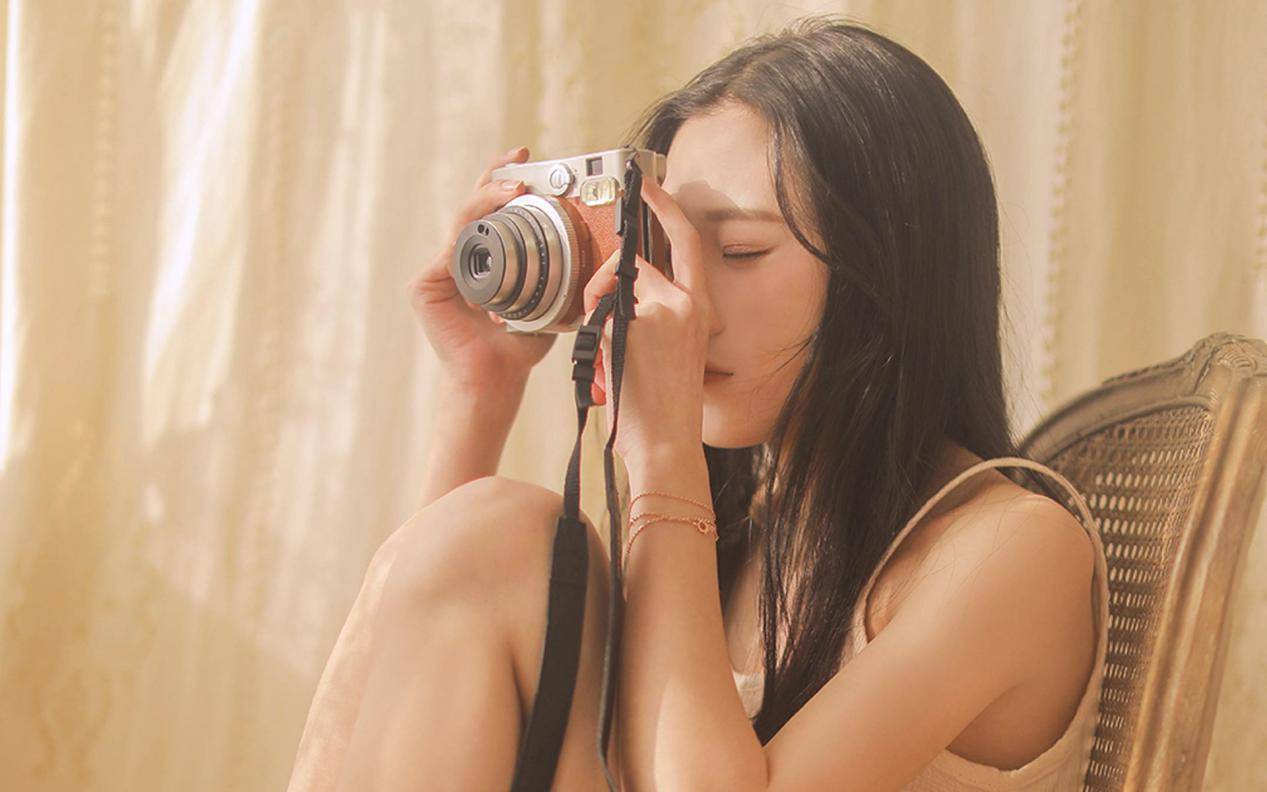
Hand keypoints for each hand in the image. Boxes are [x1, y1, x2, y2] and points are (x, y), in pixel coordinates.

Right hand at [405, 146, 556, 390]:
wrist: (497, 378)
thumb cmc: (520, 345)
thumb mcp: (550, 301)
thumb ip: (562, 275)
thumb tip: (599, 251)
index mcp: (485, 261)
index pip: (493, 213)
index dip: (506, 184)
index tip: (528, 162)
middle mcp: (459, 260)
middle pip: (474, 207)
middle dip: (496, 178)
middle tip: (520, 161)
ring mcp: (438, 271)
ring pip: (463, 222)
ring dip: (488, 199)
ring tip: (515, 189)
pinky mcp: (424, 285)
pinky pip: (451, 250)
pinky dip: (471, 234)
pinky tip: (490, 225)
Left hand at [581, 175, 713, 466]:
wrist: (666, 443)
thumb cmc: (664, 404)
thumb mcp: (674, 348)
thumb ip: (656, 311)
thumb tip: (618, 285)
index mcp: (700, 308)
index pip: (686, 242)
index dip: (667, 208)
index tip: (648, 186)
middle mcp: (685, 304)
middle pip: (633, 264)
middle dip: (607, 275)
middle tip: (598, 294)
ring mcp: (658, 315)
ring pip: (608, 287)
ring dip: (596, 309)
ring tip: (609, 350)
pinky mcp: (629, 329)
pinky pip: (595, 314)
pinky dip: (592, 335)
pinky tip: (608, 364)